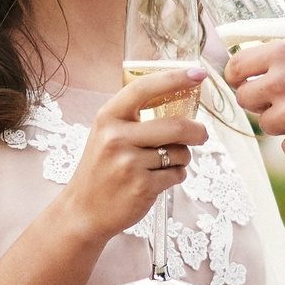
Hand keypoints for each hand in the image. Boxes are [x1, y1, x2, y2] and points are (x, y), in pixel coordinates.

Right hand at [55, 67, 209, 242]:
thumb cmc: (101, 170)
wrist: (83, 211)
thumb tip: (179, 100)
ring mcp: (129, 163)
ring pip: (180, 153)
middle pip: (175, 126)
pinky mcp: (142, 186)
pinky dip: (175, 176)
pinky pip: (177, 175)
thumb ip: (134, 118)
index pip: (144, 89)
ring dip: (181, 159)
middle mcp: (117, 138)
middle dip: (196, 131)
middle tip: (201, 134)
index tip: (197, 74)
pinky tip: (157, 180)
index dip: (174, 78)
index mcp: (108, 118)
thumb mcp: (106, 135)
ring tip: (162, 165)